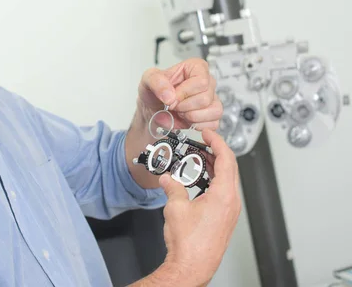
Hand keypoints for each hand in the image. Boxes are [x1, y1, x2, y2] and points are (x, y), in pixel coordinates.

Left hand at [137, 58, 221, 130]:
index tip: (171, 98)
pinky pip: (214, 123)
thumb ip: (157, 82)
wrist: (152, 111)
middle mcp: (206, 82)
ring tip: (180, 112)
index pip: (201, 81)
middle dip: (184, 106)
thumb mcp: (148, 80)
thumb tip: (170, 95)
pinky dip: (197, 125)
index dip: (184, 93)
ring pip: (213, 111)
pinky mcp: (212, 115)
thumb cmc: (154, 93)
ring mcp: (211, 99)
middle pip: (205, 98)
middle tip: (173, 106)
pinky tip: (187, 120)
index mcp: (195, 67)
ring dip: (191, 116)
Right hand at [159, 129, 240, 284]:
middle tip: (201, 143)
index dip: (217, 142)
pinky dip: (212, 180)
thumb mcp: (175, 207)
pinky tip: (198, 180)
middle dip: (215, 152)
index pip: (227, 159)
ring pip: (227, 180)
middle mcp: (231, 202)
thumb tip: (168, 178)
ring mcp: (230, 211)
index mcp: (224, 195)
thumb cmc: (189, 243)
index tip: (208, 133)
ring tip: (197, 159)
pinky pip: (223, 192)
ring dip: (213, 167)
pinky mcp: (225, 218)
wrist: (191, 266)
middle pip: (230, 168)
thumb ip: (172, 187)